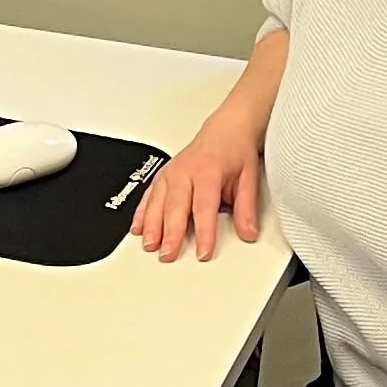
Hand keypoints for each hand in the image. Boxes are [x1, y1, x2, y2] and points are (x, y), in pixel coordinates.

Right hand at [134, 121, 262, 262]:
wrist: (225, 131)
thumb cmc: (234, 152)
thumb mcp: (248, 178)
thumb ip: (247, 208)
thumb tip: (248, 232)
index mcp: (208, 171)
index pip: (204, 206)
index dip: (204, 232)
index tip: (203, 252)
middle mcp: (185, 171)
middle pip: (175, 206)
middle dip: (170, 233)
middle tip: (168, 254)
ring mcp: (170, 173)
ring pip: (157, 202)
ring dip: (151, 226)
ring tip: (150, 246)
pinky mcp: (162, 177)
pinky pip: (148, 196)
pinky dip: (141, 213)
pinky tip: (138, 229)